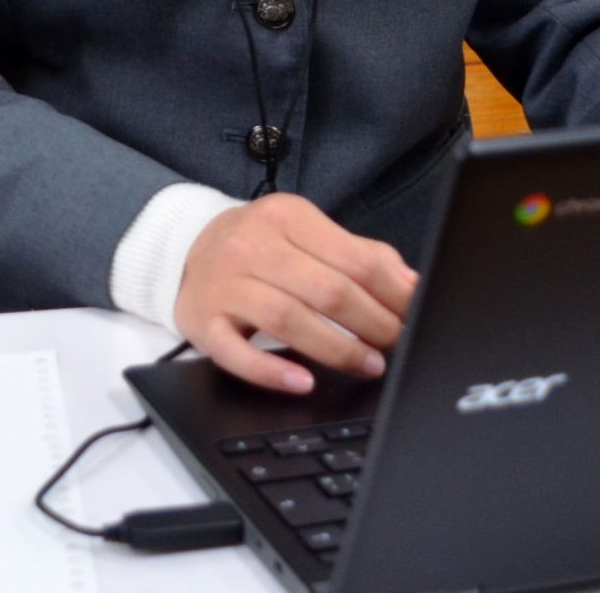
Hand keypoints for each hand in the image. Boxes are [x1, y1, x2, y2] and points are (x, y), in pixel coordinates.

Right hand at [175, 192, 416, 394]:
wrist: (184, 250)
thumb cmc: (259, 246)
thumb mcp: (306, 233)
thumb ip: (360, 255)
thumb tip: (411, 285)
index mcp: (286, 216)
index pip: (354, 258)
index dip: (393, 293)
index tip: (415, 314)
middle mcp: (252, 245)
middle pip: (327, 290)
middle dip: (373, 324)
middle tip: (397, 344)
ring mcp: (224, 284)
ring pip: (287, 319)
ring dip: (337, 349)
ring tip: (369, 364)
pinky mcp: (202, 321)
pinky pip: (237, 352)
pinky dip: (271, 371)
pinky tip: (303, 382)